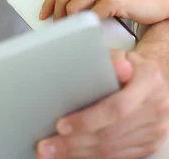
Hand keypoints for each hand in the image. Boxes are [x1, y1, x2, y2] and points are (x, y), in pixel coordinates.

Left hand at [35, 50, 168, 158]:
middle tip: (47, 146)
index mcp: (147, 82)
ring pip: (112, 151)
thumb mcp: (121, 55)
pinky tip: (72, 155)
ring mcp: (153, 131)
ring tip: (53, 153)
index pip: (116, 107)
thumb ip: (107, 59)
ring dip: (79, 154)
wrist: (156, 82)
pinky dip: (92, 158)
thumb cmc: (131, 66)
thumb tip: (99, 60)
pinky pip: (117, 157)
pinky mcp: (148, 145)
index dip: (87, 119)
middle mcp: (154, 109)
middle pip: (110, 134)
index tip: (61, 125)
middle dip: (74, 142)